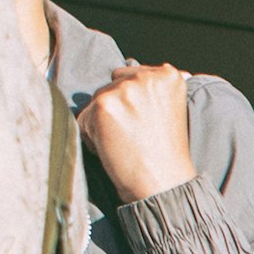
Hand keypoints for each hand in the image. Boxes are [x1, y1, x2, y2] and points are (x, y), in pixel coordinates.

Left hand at [78, 62, 199, 201]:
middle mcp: (146, 77)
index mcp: (168, 75)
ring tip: (125, 144)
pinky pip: (83, 119)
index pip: (130, 76)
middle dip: (116, 110)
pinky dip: (92, 138)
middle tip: (134, 137)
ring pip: (95, 102)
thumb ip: (151, 88)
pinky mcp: (103, 106)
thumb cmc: (167, 155)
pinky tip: (114, 150)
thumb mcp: (171, 110)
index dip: (131, 103)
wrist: (164, 185)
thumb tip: (127, 67)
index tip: (143, 124)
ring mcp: (123, 90)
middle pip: (111, 86)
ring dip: (102, 123)